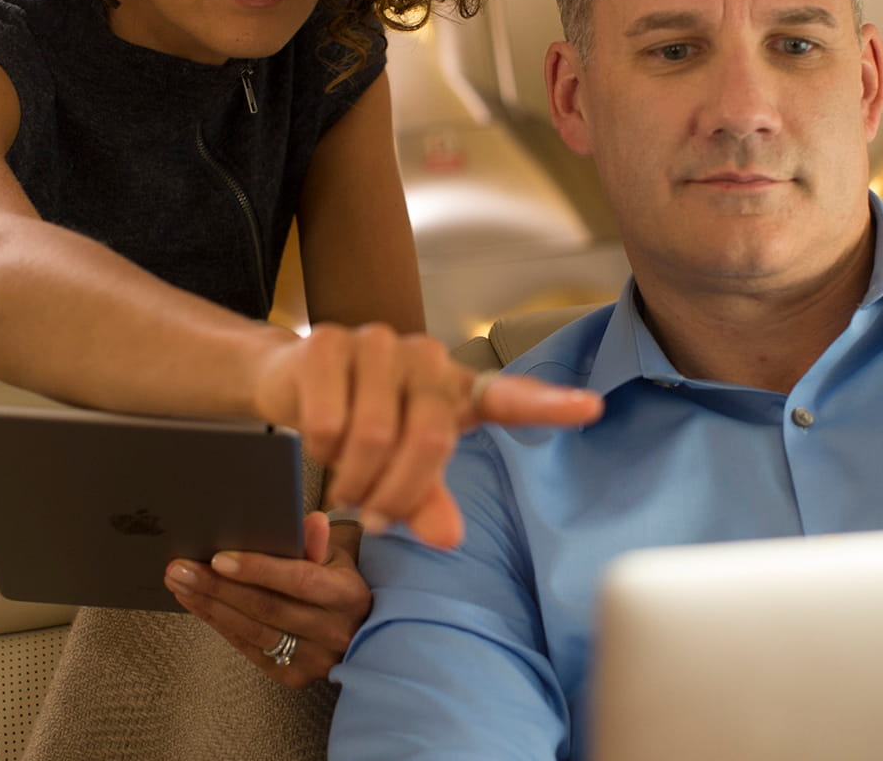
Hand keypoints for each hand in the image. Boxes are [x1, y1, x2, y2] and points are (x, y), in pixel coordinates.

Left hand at [164, 512, 370, 688]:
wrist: (356, 633)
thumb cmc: (338, 586)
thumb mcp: (336, 558)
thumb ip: (318, 542)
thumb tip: (311, 521)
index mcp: (347, 596)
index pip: (299, 581)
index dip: (258, 570)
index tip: (218, 558)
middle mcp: (333, 631)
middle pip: (267, 608)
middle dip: (218, 587)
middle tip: (180, 568)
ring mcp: (313, 659)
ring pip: (253, 631)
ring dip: (211, 606)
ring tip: (180, 584)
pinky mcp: (292, 676)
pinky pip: (249, 648)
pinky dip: (220, 624)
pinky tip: (198, 605)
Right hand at [253, 323, 601, 548]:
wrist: (290, 383)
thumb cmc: (360, 424)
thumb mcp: (399, 469)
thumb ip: (427, 500)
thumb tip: (449, 540)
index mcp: (456, 389)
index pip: (510, 397)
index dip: (550, 405)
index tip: (592, 409)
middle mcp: (427, 357)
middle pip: (430, 441)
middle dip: (397, 493)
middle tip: (374, 516)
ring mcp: (379, 343)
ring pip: (375, 435)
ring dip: (354, 478)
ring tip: (344, 486)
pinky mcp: (329, 342)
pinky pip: (331, 421)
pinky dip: (323, 452)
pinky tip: (320, 446)